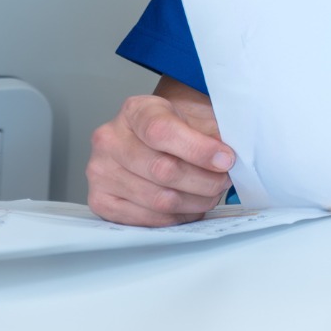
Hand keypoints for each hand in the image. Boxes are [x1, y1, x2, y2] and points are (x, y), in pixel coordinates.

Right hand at [87, 81, 234, 226]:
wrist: (152, 140)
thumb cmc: (177, 129)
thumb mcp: (195, 118)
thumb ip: (213, 134)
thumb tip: (229, 159)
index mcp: (135, 111)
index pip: (162, 132)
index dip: (199, 149)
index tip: (226, 159)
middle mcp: (110, 139)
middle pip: (163, 170)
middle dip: (204, 180)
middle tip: (223, 180)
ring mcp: (101, 172)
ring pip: (159, 199)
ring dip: (195, 201)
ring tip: (210, 194)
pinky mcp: (101, 200)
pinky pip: (147, 219)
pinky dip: (176, 217)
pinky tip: (189, 206)